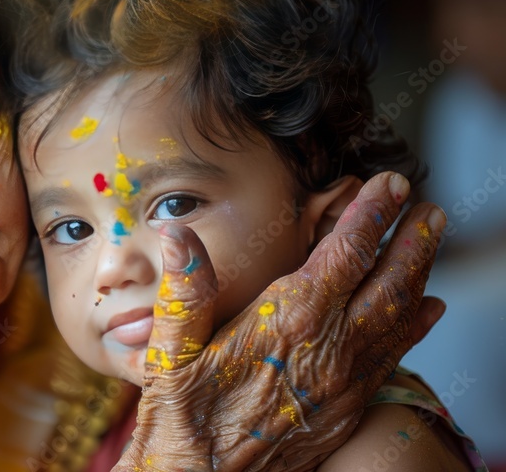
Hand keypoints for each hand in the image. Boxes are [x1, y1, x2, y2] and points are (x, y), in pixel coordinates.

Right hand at [114, 172, 445, 470]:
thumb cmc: (183, 417)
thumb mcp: (172, 350)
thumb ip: (185, 290)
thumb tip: (177, 234)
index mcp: (288, 322)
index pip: (345, 254)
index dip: (371, 214)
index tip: (389, 185)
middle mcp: (328, 347)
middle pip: (388, 281)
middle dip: (412, 238)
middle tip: (429, 206)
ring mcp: (344, 379)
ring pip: (399, 316)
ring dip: (419, 274)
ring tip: (430, 240)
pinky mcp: (347, 406)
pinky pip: (393, 356)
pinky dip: (415, 325)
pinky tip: (426, 309)